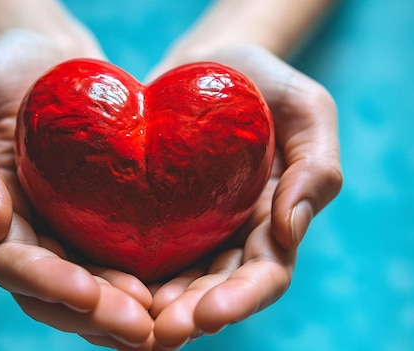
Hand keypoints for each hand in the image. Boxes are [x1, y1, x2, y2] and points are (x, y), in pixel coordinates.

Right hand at [0, 29, 154, 348]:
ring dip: (125, 313)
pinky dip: (146, 280)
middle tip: (143, 330)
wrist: (47, 55)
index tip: (89, 295)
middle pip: (57, 293)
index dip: (49, 285)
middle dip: (97, 316)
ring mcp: (66, 230)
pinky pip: (122, 256)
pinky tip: (177, 290)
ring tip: (165, 323)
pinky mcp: (101, 217)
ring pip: (94, 288)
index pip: (14, 266)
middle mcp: (29, 235)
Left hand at [147, 46, 342, 348]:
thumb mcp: (305, 110)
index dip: (239, 300)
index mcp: (272, 224)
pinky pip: (135, 251)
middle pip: (212, 292)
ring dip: (152, 308)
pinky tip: (98, 285)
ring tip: (125, 322)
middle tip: (158, 334)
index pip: (262, 276)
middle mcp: (229, 239)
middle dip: (188, 316)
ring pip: (171, 282)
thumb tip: (291, 231)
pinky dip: (121, 273)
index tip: (208, 315)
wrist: (206, 65)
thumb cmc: (262, 83)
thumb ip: (315, 167)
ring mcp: (189, 231)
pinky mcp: (150, 216)